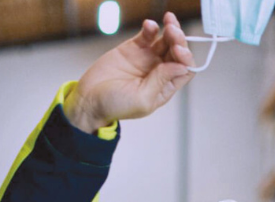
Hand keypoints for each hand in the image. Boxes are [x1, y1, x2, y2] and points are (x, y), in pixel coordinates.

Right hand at [65, 13, 194, 132]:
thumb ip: (160, 82)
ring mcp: (147, 58)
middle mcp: (159, 71)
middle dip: (180, 40)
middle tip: (173, 31)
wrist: (88, 98)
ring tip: (168, 21)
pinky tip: (150, 25)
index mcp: (165, 87)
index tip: (178, 51)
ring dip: (171, 30)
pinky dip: (151, 28)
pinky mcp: (134, 48)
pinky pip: (148, 35)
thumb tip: (182, 67)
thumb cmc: (114, 105)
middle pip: (178, 51)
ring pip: (166, 40)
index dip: (186, 58)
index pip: (185, 69)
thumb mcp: (141, 99)